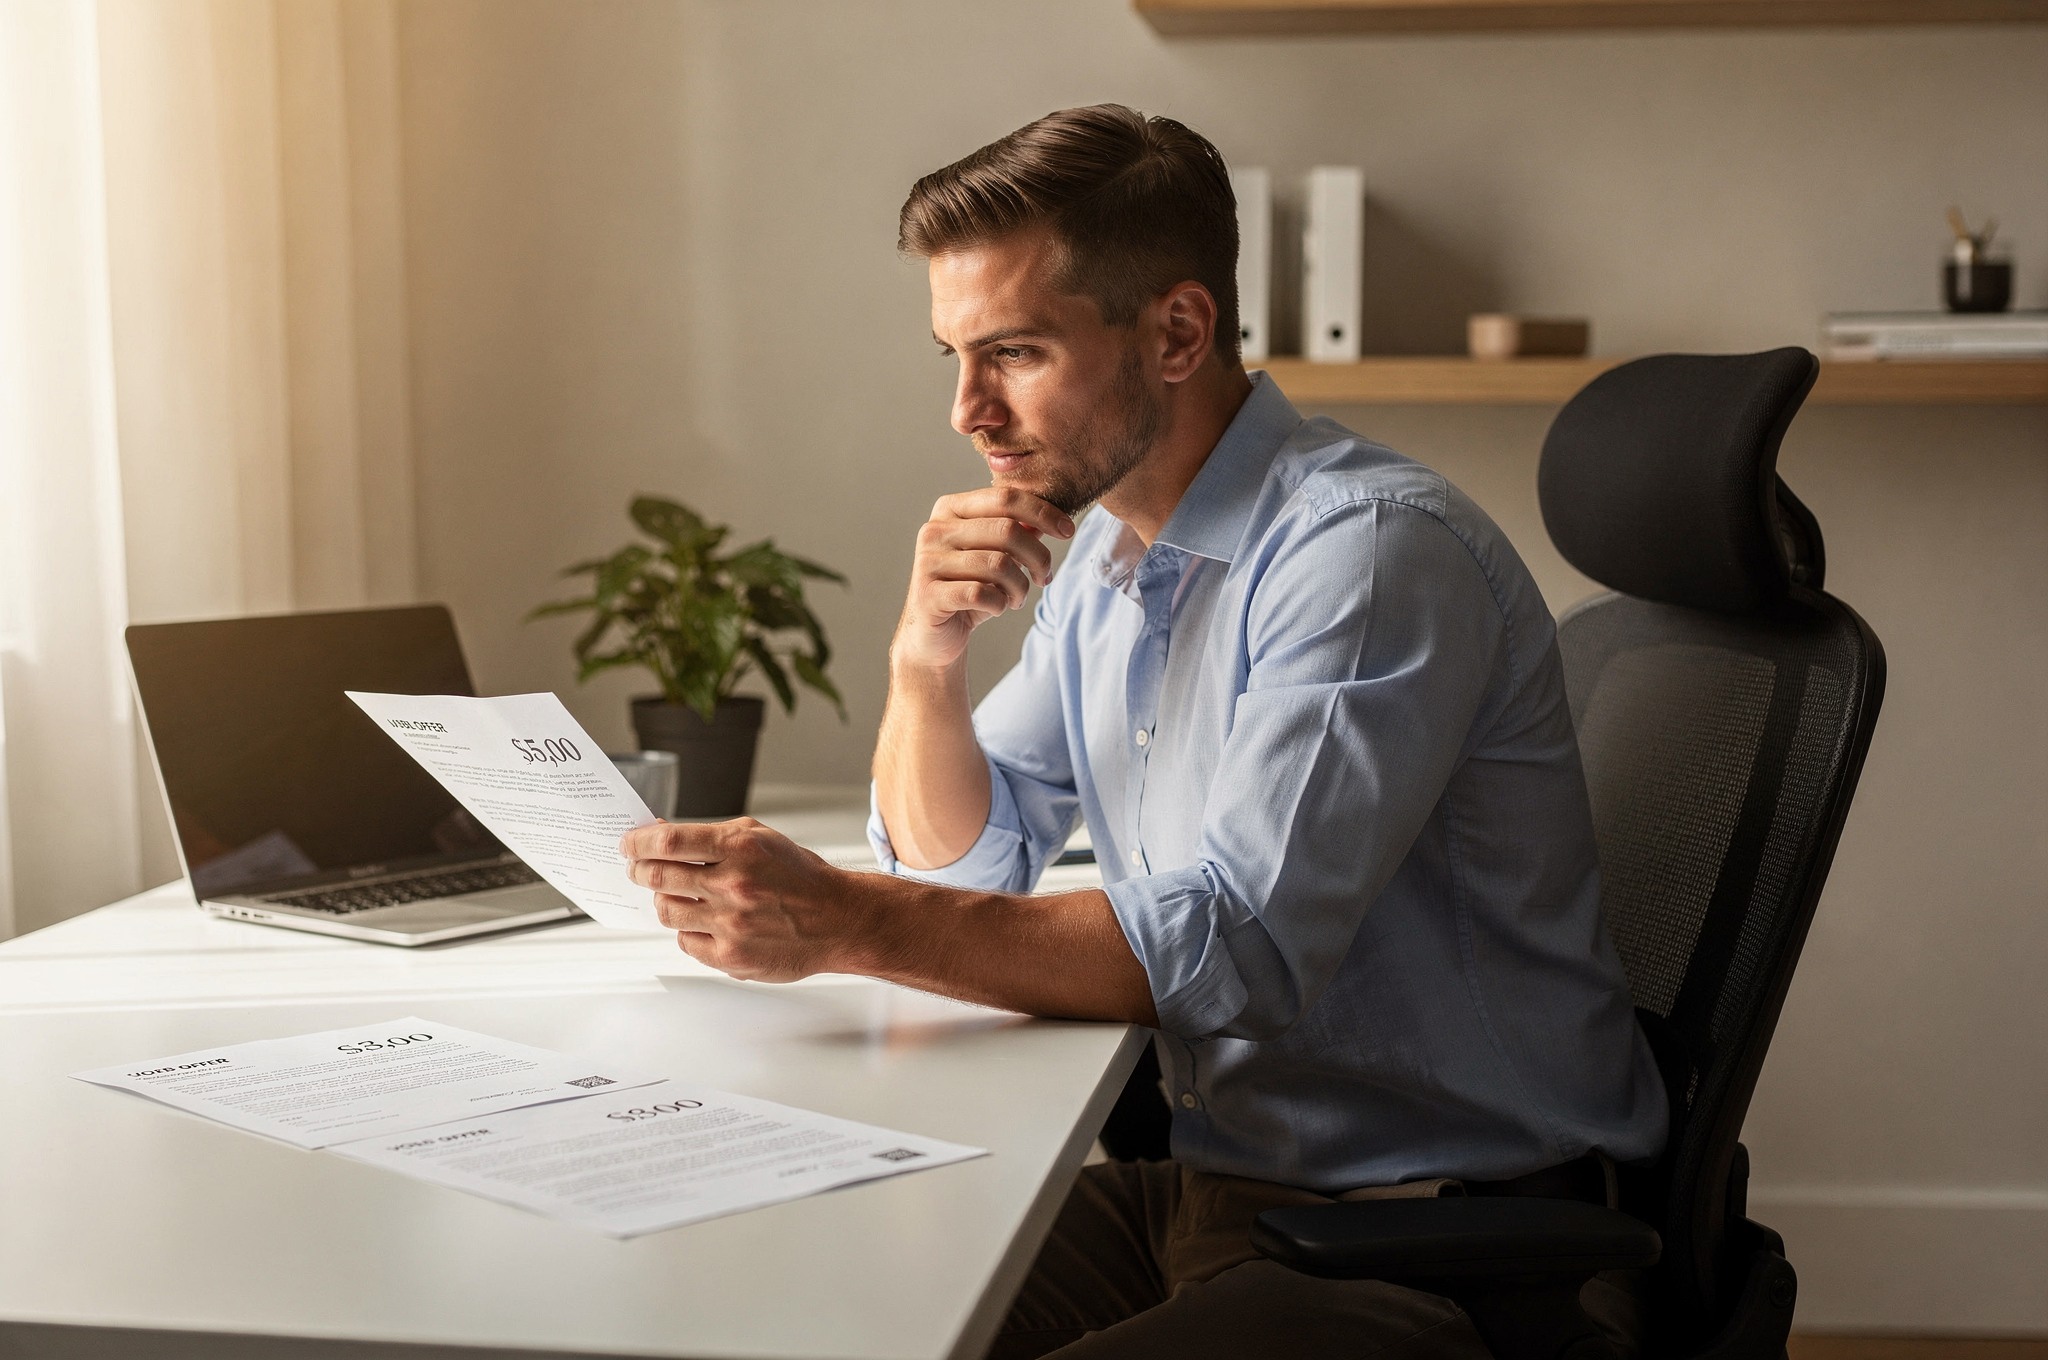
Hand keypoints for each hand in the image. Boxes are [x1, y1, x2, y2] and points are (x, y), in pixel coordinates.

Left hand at [620, 819, 870, 981]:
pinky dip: (688, 929)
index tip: (628, 844)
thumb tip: (661, 835)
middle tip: (637, 868)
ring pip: (667, 911)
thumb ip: (711, 837)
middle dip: (639, 870)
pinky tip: (702, 920)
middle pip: (658, 878)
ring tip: (676, 895)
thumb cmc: (799, 877)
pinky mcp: (731, 957)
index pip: (669, 843)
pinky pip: (685, 942)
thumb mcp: (760, 839)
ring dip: (664, 900)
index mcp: (740, 850)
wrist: (837, 919)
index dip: (638, 842)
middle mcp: (733, 887)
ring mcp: (731, 925)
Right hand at [893, 488, 1073, 672]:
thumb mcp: (996, 556)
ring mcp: (928, 561)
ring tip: (1018, 598)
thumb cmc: (969, 588)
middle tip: (1045, 577)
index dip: (1043, 512)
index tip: (1068, 530)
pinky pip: (982, 593)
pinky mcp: (928, 594)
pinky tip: (997, 607)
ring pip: (999, 564)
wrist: (935, 633)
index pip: (1005, 498)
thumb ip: (1017, 532)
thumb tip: (1052, 517)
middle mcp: (935, 529)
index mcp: (950, 509)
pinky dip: (1000, 603)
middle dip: (1038, 557)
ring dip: (1020, 586)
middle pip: (1007, 530)